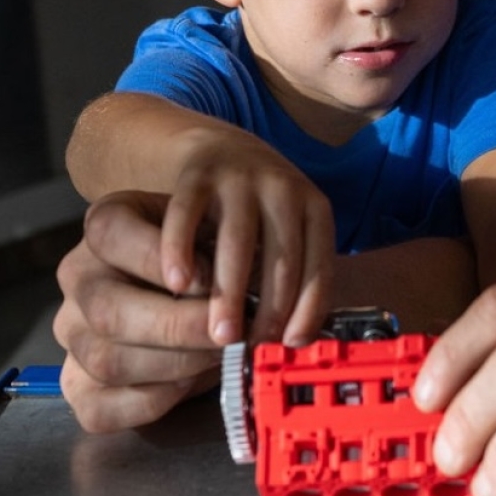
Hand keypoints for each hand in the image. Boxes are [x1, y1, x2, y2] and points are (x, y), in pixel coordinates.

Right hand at [53, 190, 225, 431]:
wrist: (193, 293)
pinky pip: (100, 409)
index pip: (111, 234)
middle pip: (108, 311)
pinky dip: (152, 402)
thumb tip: (233, 297)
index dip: (158, 258)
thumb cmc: (208, 257)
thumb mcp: (214, 235)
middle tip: (230, 334)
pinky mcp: (76, 385)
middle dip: (178, 328)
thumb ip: (217, 253)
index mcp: (104, 226)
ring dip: (174, 366)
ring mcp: (72, 333)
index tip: (209, 279)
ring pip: (106, 362)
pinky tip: (189, 384)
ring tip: (219, 357)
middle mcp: (77, 278)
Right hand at [155, 128, 335, 347]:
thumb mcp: (285, 232)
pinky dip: (181, 248)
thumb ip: (291, 275)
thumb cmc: (255, 210)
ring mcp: (240, 179)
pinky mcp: (197, 173)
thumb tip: (291, 342)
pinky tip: (176, 283)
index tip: (292, 344)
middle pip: (283, 258)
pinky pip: (188, 213)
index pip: (319, 266)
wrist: (217, 147)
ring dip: (231, 292)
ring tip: (220, 334)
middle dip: (270, 310)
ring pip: (239, 240)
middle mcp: (282, 190)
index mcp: (313, 208)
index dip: (308, 309)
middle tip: (252, 348)